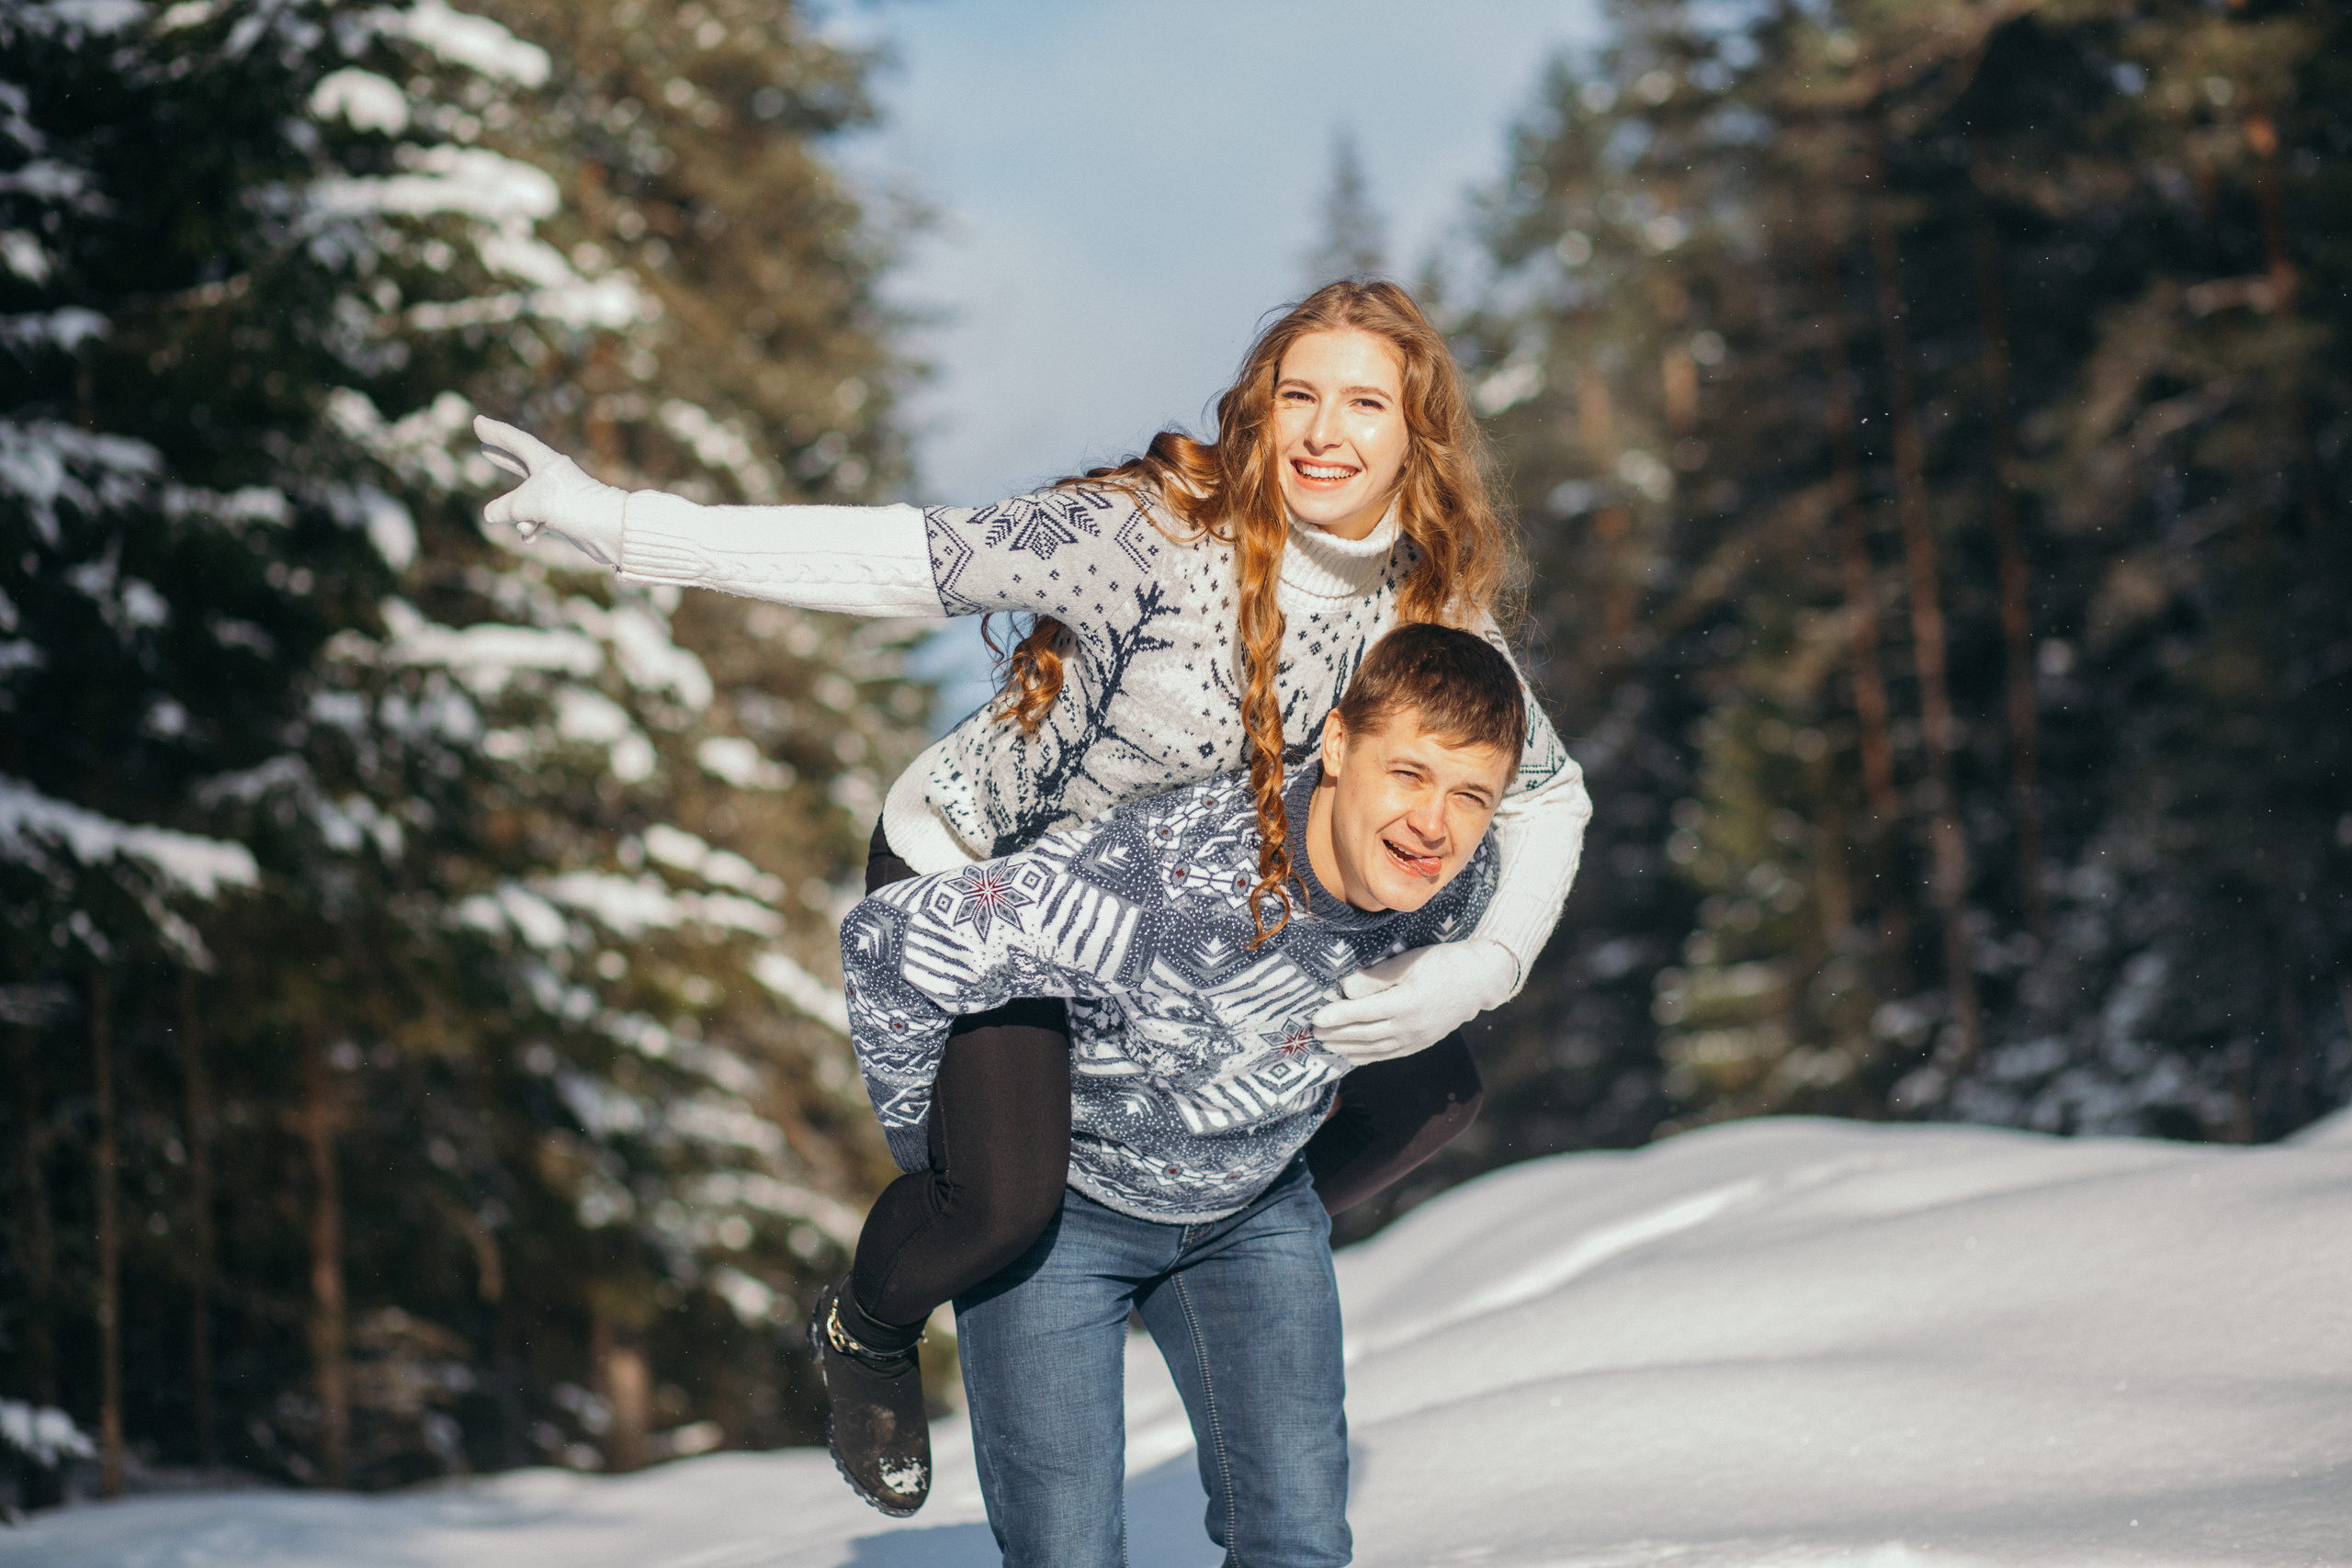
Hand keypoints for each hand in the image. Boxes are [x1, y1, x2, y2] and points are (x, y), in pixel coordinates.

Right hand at [476, 415, 626, 566]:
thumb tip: (491, 515)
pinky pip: (537, 518)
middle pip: (521, 462)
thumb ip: (504, 507)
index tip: (478, 422)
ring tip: (528, 526)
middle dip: (503, 458)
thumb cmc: (567, 507)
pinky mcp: (563, 515)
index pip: (516, 441)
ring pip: (525, 501)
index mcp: (546, 461)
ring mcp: (558, 495)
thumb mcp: (527, 504)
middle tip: (484, 447)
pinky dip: (532, 527)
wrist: (606, 530)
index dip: (496, 432)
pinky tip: (530, 537)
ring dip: (520, 516)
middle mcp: (552, 475)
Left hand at [1312, 939, 1515, 1065]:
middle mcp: (1410, 1026)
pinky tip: (1351, 1057)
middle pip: (1365, 1034)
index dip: (1337, 1016)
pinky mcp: (1421, 1044)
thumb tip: (1346, 989)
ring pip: (1374, 1048)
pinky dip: (1367, 1057)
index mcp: (1407, 1003)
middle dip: (1336, 1034)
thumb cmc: (1443, 963)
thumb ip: (1377, 976)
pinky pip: (1388, 1055)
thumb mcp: (1410, 961)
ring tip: (1325, 1045)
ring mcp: (1416, 1039)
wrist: (1479, 981)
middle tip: (1312, 1033)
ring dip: (1347, 1048)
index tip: (1316, 1017)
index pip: (1363, 1012)